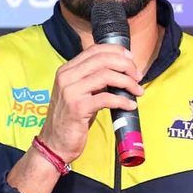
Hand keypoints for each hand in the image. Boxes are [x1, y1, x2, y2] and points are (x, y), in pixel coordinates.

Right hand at [36, 43, 143, 162]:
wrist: (54, 143)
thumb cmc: (69, 119)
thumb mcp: (78, 93)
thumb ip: (93, 80)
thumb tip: (119, 72)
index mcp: (67, 70)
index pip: (94, 50)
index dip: (116, 51)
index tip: (131, 59)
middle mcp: (66, 77)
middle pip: (103, 60)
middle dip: (126, 66)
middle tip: (137, 77)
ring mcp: (71, 91)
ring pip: (106, 75)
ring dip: (128, 82)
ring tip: (137, 91)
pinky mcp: (78, 107)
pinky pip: (107, 98)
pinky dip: (123, 101)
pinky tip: (130, 105)